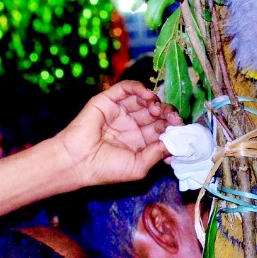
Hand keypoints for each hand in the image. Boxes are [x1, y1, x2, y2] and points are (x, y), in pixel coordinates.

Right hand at [55, 81, 178, 189]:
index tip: (181, 128)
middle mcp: (131, 125)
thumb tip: (178, 143)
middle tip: (172, 117)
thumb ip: (159, 153)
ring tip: (157, 110)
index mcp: (139, 141)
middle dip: (167, 113)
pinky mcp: (109, 100)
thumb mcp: (138, 166)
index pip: (162, 128)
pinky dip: (140, 88)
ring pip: (145, 100)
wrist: (76, 162)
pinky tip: (148, 96)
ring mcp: (121, 112)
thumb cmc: (105, 169)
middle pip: (156, 113)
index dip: (173, 126)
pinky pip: (127, 88)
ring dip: (155, 102)